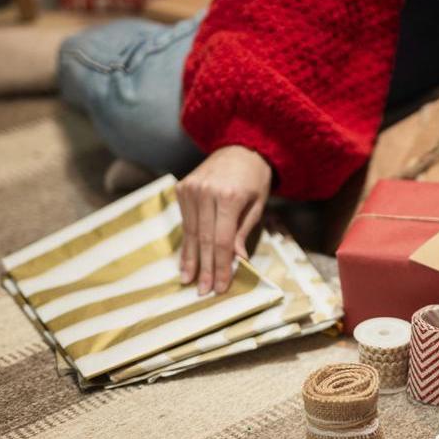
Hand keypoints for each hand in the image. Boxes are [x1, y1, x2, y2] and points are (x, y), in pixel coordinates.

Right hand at [177, 145, 271, 294]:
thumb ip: (243, 232)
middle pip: (204, 239)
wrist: (240, 147)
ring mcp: (190, 189)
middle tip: (203, 291)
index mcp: (228, 197)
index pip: (221, 240)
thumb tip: (236, 261)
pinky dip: (186, 242)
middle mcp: (205, 192)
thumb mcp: (257, 205)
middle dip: (204, 268)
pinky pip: (184, 221)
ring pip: (190, 232)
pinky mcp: (182, 188)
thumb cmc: (255, 179)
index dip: (220, 266)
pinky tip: (185, 260)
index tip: (220, 287)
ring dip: (191, 259)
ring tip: (189, 281)